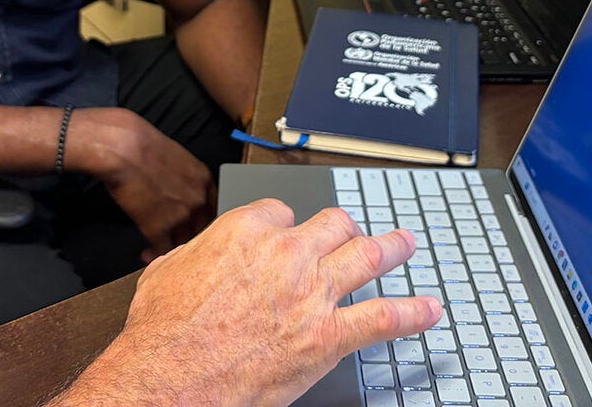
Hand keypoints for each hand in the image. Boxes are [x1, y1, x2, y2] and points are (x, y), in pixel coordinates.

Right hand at [58, 199, 441, 406]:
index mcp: (247, 232)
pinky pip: (384, 318)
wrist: (169, 380)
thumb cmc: (162, 333)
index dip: (286, 226)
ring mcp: (313, 294)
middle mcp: (287, 255)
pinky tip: (428, 310)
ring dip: (393, 248)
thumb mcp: (167, 271)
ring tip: (406, 243)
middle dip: (344, 228)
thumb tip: (200, 253)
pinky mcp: (329, 337)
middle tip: (353, 232)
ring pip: (367, 257)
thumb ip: (196, 253)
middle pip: (332, 224)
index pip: (283, 212)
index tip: (288, 235)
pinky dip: (413, 313)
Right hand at [68, 107, 215, 260]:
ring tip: (161, 255)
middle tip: (177, 243)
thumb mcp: (176, 157)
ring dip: (173, 251)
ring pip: (184, 243)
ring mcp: (181, 216)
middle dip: (190, 238)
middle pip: (203, 230)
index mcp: (204, 179)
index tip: (193, 227)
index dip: (202, 221)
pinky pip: (163, 251)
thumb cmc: (142, 145)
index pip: (214, 209)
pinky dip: (154, 256)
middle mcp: (198, 199)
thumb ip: (185, 178)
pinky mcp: (158, 228)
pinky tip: (146, 255)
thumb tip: (178, 191)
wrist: (124, 148)